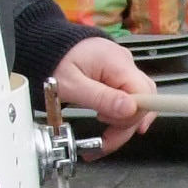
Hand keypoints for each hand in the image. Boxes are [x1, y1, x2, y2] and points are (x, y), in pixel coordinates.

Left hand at [52, 35, 155, 155]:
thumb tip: (130, 109)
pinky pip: (128, 96)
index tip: (115, 133)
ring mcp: (122, 67)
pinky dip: (120, 113)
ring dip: (124, 123)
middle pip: (144, 100)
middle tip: (105, 142)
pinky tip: (109, 123)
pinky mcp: (116, 74)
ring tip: (104, 136)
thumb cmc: (53, 61)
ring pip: (138, 101)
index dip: (134, 117)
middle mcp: (124, 62)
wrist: (43, 45)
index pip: (143, 93)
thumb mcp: (72, 85)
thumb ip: (101, 97)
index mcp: (117, 62)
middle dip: (126, 125)